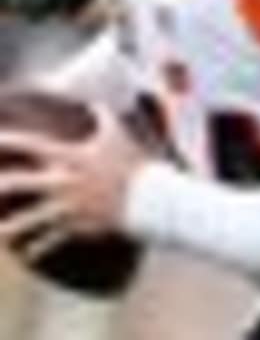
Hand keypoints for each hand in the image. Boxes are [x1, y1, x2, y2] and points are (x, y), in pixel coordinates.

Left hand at [0, 102, 146, 259]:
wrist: (152, 200)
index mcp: (73, 158)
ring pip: (29, 220)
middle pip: (20, 183)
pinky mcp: (78, 227)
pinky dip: (38, 246)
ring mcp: (69, 207)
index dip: (9, 140)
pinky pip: (52, 240)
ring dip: (9, 227)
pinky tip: (26, 252)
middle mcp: (65, 182)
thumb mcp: (122, 135)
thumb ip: (106, 115)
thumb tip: (97, 100)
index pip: (32, 145)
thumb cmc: (137, 164)